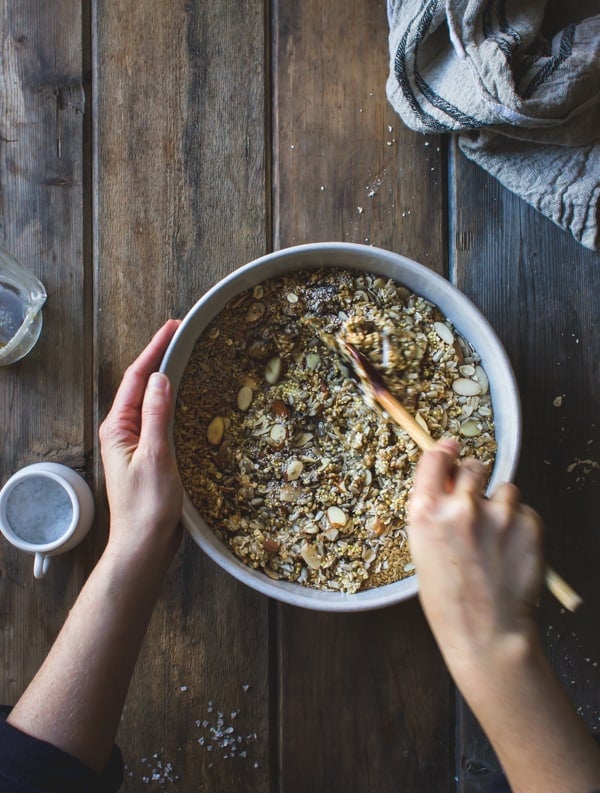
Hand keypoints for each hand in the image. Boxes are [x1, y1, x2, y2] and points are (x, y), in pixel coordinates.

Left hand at [99, 320, 183, 564]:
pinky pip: (161, 420)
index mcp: (118, 427)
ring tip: (187, 357)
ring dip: (167, 378)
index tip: (172, 327)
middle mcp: (123, 432)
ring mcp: (136, 444)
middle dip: (160, 358)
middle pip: (141, 385)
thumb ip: (157, 415)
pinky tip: (188, 399)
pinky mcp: (150, 456)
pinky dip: (174, 402)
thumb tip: (161, 377)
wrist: (145, 545)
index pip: (136, 377)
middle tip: (183, 335)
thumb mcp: (156, 456)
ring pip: (152, 402)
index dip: (154, 349)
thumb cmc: (147, 506)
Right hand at [407, 439, 544, 682]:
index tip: (452, 448)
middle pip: (473, 466)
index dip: (445, 452)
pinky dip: (521, 526)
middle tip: (477, 504)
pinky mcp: (528, 524)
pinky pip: (525, 512)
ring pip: (504, 489)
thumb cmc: (450, 600)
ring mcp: (497, 514)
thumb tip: (448, 479)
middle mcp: (459, 507)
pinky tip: (511, 552)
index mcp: (426, 512)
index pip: (435, 459)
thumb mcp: (423, 550)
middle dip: (476, 478)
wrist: (487, 633)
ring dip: (501, 506)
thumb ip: (434, 511)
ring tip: (496, 540)